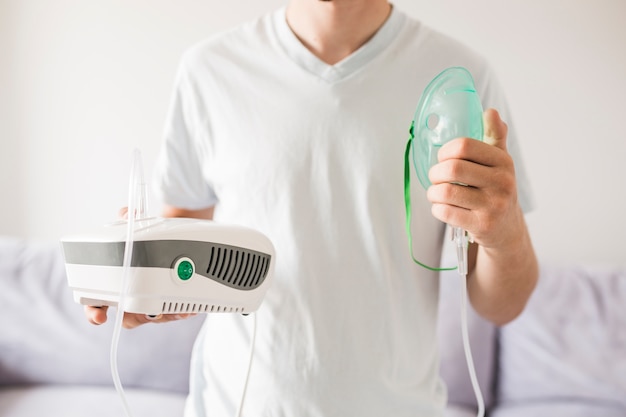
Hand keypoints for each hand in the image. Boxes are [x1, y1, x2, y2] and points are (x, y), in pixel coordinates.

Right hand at [82, 206, 196, 328]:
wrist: (172, 239)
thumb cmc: (146, 238)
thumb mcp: (136, 227)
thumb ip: (127, 219)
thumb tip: (128, 213)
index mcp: (113, 285)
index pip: (96, 304)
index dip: (94, 312)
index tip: (99, 316)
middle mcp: (130, 297)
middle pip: (129, 318)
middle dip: (138, 317)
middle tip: (148, 312)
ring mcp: (149, 303)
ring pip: (153, 317)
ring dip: (164, 315)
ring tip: (174, 309)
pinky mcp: (168, 303)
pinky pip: (173, 314)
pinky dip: (181, 312)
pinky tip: (189, 308)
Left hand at [426, 108, 524, 249]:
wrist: (507, 229)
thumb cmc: (496, 190)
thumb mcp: (499, 162)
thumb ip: (494, 136)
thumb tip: (491, 111)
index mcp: (503, 161)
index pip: (464, 146)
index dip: (445, 151)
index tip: (443, 158)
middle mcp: (502, 182)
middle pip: (452, 168)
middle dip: (435, 173)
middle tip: (436, 178)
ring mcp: (493, 205)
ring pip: (445, 192)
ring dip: (433, 193)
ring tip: (436, 193)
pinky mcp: (482, 225)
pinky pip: (445, 212)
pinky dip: (437, 209)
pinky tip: (443, 208)